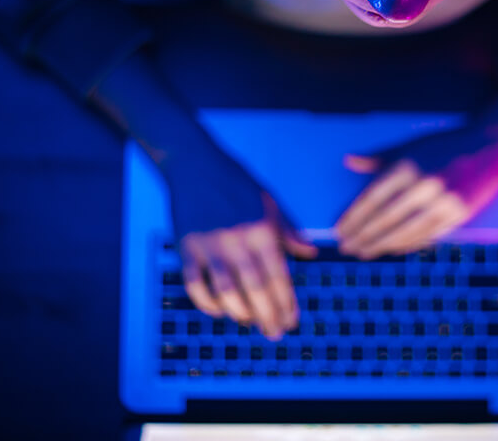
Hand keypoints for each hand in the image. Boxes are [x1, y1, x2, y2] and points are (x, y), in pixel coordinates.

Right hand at [166, 150, 316, 339]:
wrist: (196, 164)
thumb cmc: (237, 183)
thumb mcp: (270, 203)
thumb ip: (289, 231)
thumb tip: (311, 254)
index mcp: (262, 231)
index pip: (279, 276)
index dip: (286, 303)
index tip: (291, 322)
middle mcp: (238, 241)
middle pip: (256, 290)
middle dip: (268, 316)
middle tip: (275, 334)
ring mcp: (210, 246)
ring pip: (227, 292)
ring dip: (240, 313)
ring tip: (250, 323)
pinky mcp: (186, 248)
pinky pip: (195, 285)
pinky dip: (206, 303)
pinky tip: (219, 311)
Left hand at [334, 120, 497, 259]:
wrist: (490, 146)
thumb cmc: (444, 146)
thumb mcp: (409, 146)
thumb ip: (378, 157)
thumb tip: (349, 160)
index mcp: (407, 166)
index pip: (372, 198)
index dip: (353, 217)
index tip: (339, 230)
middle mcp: (424, 184)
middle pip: (385, 218)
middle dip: (363, 235)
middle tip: (346, 247)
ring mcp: (444, 201)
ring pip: (405, 231)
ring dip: (382, 245)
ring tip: (364, 252)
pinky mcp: (460, 213)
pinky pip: (428, 234)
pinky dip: (407, 244)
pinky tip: (393, 248)